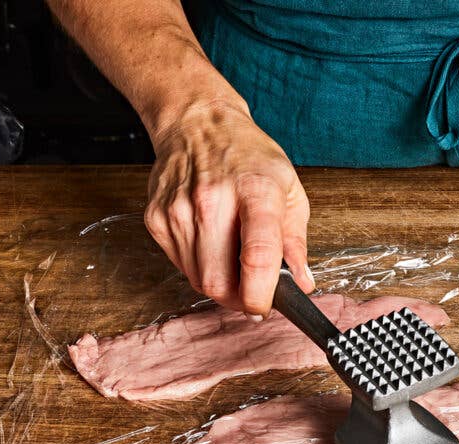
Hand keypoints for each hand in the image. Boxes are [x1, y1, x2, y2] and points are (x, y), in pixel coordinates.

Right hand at [144, 100, 312, 315]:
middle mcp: (212, 201)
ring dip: (220, 283)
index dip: (262, 294)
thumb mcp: (288, 189)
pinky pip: (181, 265)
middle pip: (219, 281)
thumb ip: (296, 242)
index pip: (257, 256)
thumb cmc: (247, 156)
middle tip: (253, 290)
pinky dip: (200, 266)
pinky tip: (210, 243)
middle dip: (239, 299)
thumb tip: (302, 283)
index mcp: (255, 191)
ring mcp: (178, 210)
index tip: (267, 305)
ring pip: (198, 280)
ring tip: (232, 259)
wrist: (197, 124)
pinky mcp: (157, 219)